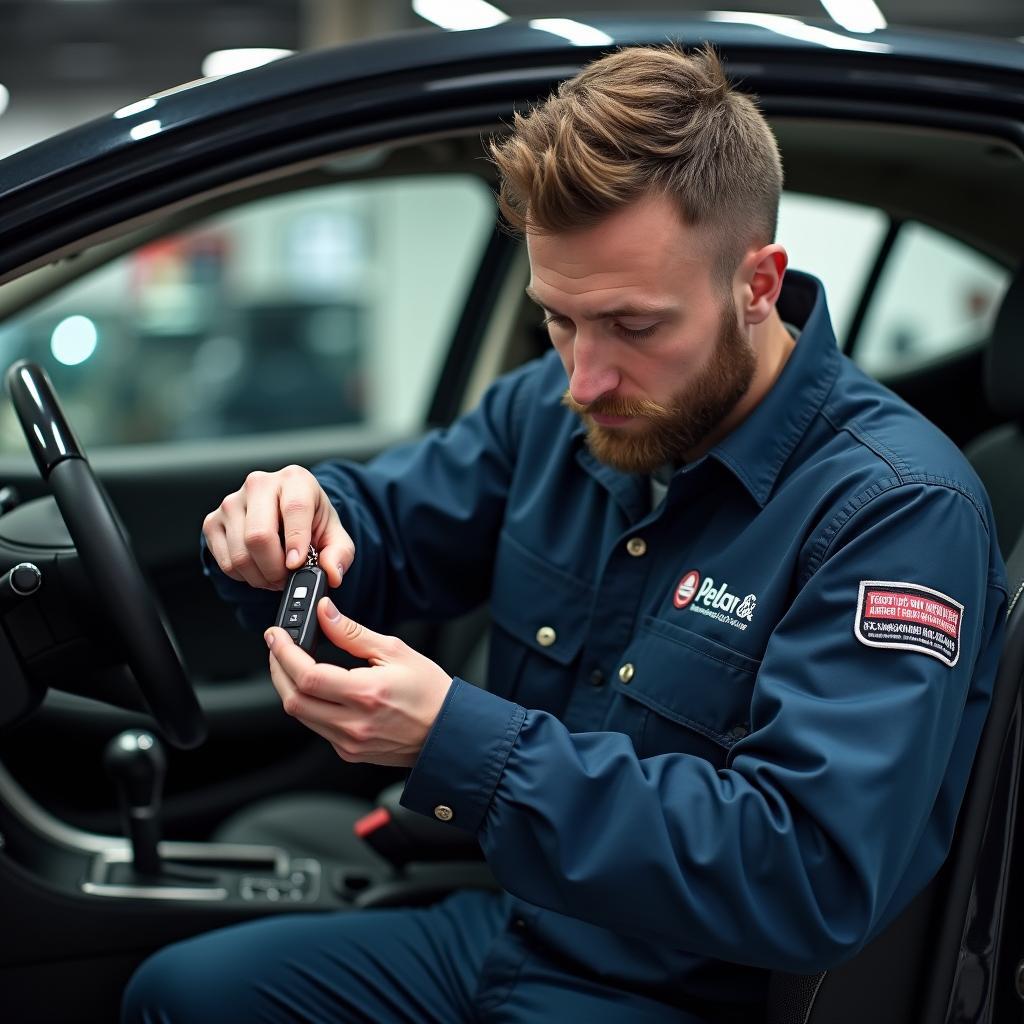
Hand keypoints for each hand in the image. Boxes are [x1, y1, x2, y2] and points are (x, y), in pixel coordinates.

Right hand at [203, 465, 350, 589]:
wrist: (285, 512)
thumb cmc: (310, 521)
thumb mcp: (334, 534)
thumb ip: (340, 554)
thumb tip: (331, 574)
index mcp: (295, 480)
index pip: (293, 509)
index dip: (296, 541)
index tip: (297, 564)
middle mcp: (259, 484)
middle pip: (259, 536)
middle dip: (275, 568)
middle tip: (287, 578)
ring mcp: (232, 502)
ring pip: (240, 554)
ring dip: (261, 577)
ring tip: (276, 575)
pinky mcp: (213, 521)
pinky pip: (225, 562)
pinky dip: (244, 576)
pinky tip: (259, 568)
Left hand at [265, 597, 453, 767]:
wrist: (446, 732)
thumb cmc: (429, 692)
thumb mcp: (394, 651)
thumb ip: (353, 633)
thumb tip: (325, 613)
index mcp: (366, 694)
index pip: (308, 675)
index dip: (284, 653)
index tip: (276, 635)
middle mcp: (354, 723)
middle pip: (293, 699)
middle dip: (278, 669)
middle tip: (278, 647)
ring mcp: (349, 742)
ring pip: (300, 715)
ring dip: (289, 687)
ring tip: (292, 663)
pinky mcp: (348, 751)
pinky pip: (316, 727)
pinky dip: (308, 704)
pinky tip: (315, 688)